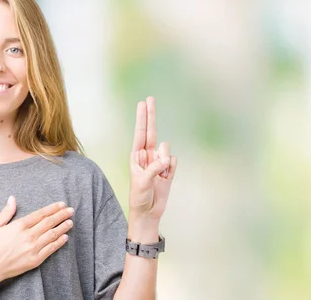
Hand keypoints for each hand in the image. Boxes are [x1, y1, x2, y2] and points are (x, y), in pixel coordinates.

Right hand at [0, 196, 73, 283]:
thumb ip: (6, 212)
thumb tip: (12, 198)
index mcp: (19, 226)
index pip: (40, 214)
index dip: (53, 208)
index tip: (62, 204)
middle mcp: (28, 235)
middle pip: (49, 222)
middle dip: (62, 215)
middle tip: (71, 211)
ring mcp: (33, 248)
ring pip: (52, 235)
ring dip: (63, 227)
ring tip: (70, 222)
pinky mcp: (35, 260)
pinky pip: (51, 249)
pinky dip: (59, 242)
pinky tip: (65, 237)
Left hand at [129, 96, 177, 221]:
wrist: (149, 213)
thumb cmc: (139, 197)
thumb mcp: (142, 183)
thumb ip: (153, 168)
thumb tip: (167, 158)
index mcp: (136, 156)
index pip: (140, 133)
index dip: (142, 118)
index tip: (143, 103)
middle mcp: (148, 156)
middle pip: (151, 131)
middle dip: (151, 115)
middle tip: (150, 98)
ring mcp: (159, 162)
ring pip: (166, 149)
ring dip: (164, 160)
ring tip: (159, 175)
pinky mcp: (169, 170)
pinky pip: (174, 162)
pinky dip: (172, 169)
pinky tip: (166, 178)